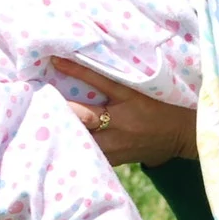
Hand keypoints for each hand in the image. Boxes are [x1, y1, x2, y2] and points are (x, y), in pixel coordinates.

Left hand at [52, 57, 198, 168]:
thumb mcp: (137, 94)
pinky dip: (76, 150)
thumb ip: (111, 88)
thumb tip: (78, 74)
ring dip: (65, 133)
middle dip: (63, 111)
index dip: (77, 71)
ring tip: (41, 129)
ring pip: (85, 140)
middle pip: (86, 116)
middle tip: (38, 103)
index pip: (100, 80)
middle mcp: (121, 121)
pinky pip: (92, 156)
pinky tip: (60, 150)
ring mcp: (118, 143)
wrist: (179, 135)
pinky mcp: (117, 159)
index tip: (55, 60)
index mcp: (129, 99)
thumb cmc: (157, 109)